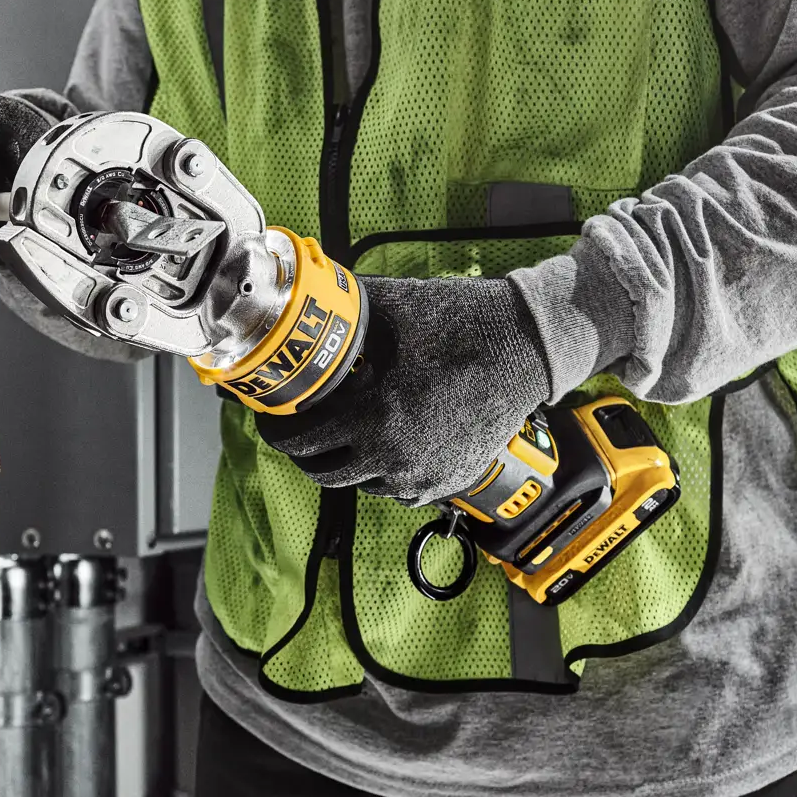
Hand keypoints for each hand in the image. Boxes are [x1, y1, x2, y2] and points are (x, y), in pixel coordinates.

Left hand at [255, 275, 550, 505]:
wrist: (527, 346)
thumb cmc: (458, 322)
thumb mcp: (386, 308)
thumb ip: (336, 314)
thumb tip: (297, 309)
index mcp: (371, 418)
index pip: (296, 441)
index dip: (274, 427)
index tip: (270, 415)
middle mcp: (393, 460)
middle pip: (321, 471)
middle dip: (303, 449)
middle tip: (301, 424)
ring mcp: (423, 478)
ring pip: (360, 482)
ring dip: (345, 459)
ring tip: (346, 427)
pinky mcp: (448, 482)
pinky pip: (398, 489)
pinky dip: (383, 469)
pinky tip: (386, 438)